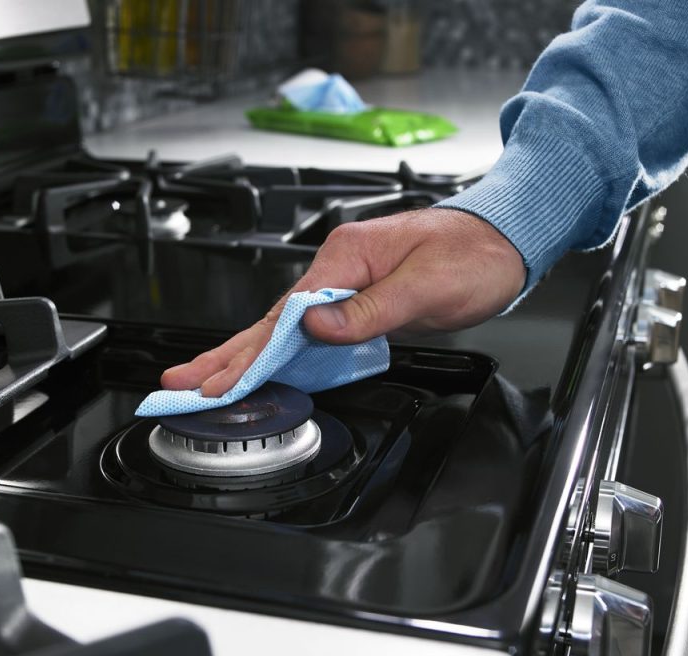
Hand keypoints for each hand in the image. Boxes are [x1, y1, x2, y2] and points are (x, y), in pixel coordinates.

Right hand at [161, 208, 524, 396]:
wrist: (504, 240)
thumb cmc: (472, 255)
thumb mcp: (426, 285)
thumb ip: (369, 309)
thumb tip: (317, 326)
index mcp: (346, 257)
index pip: (286, 314)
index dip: (251, 352)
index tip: (220, 379)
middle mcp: (338, 267)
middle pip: (271, 321)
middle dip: (226, 355)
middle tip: (182, 383)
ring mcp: (345, 282)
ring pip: (284, 327)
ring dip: (245, 356)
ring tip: (205, 378)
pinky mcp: (357, 298)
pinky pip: (307, 330)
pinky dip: (279, 352)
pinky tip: (258, 366)